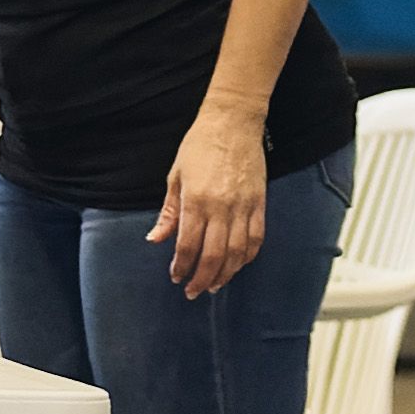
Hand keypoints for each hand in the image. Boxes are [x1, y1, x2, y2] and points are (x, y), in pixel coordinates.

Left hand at [148, 104, 269, 297]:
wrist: (232, 122)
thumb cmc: (199, 145)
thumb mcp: (175, 176)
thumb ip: (168, 212)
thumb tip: (155, 239)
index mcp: (196, 200)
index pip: (188, 244)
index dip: (181, 265)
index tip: (176, 276)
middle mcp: (221, 207)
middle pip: (214, 255)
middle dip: (202, 278)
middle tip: (193, 291)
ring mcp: (244, 206)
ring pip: (237, 252)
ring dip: (226, 273)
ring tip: (214, 285)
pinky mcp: (259, 203)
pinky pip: (256, 238)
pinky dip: (247, 256)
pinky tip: (237, 265)